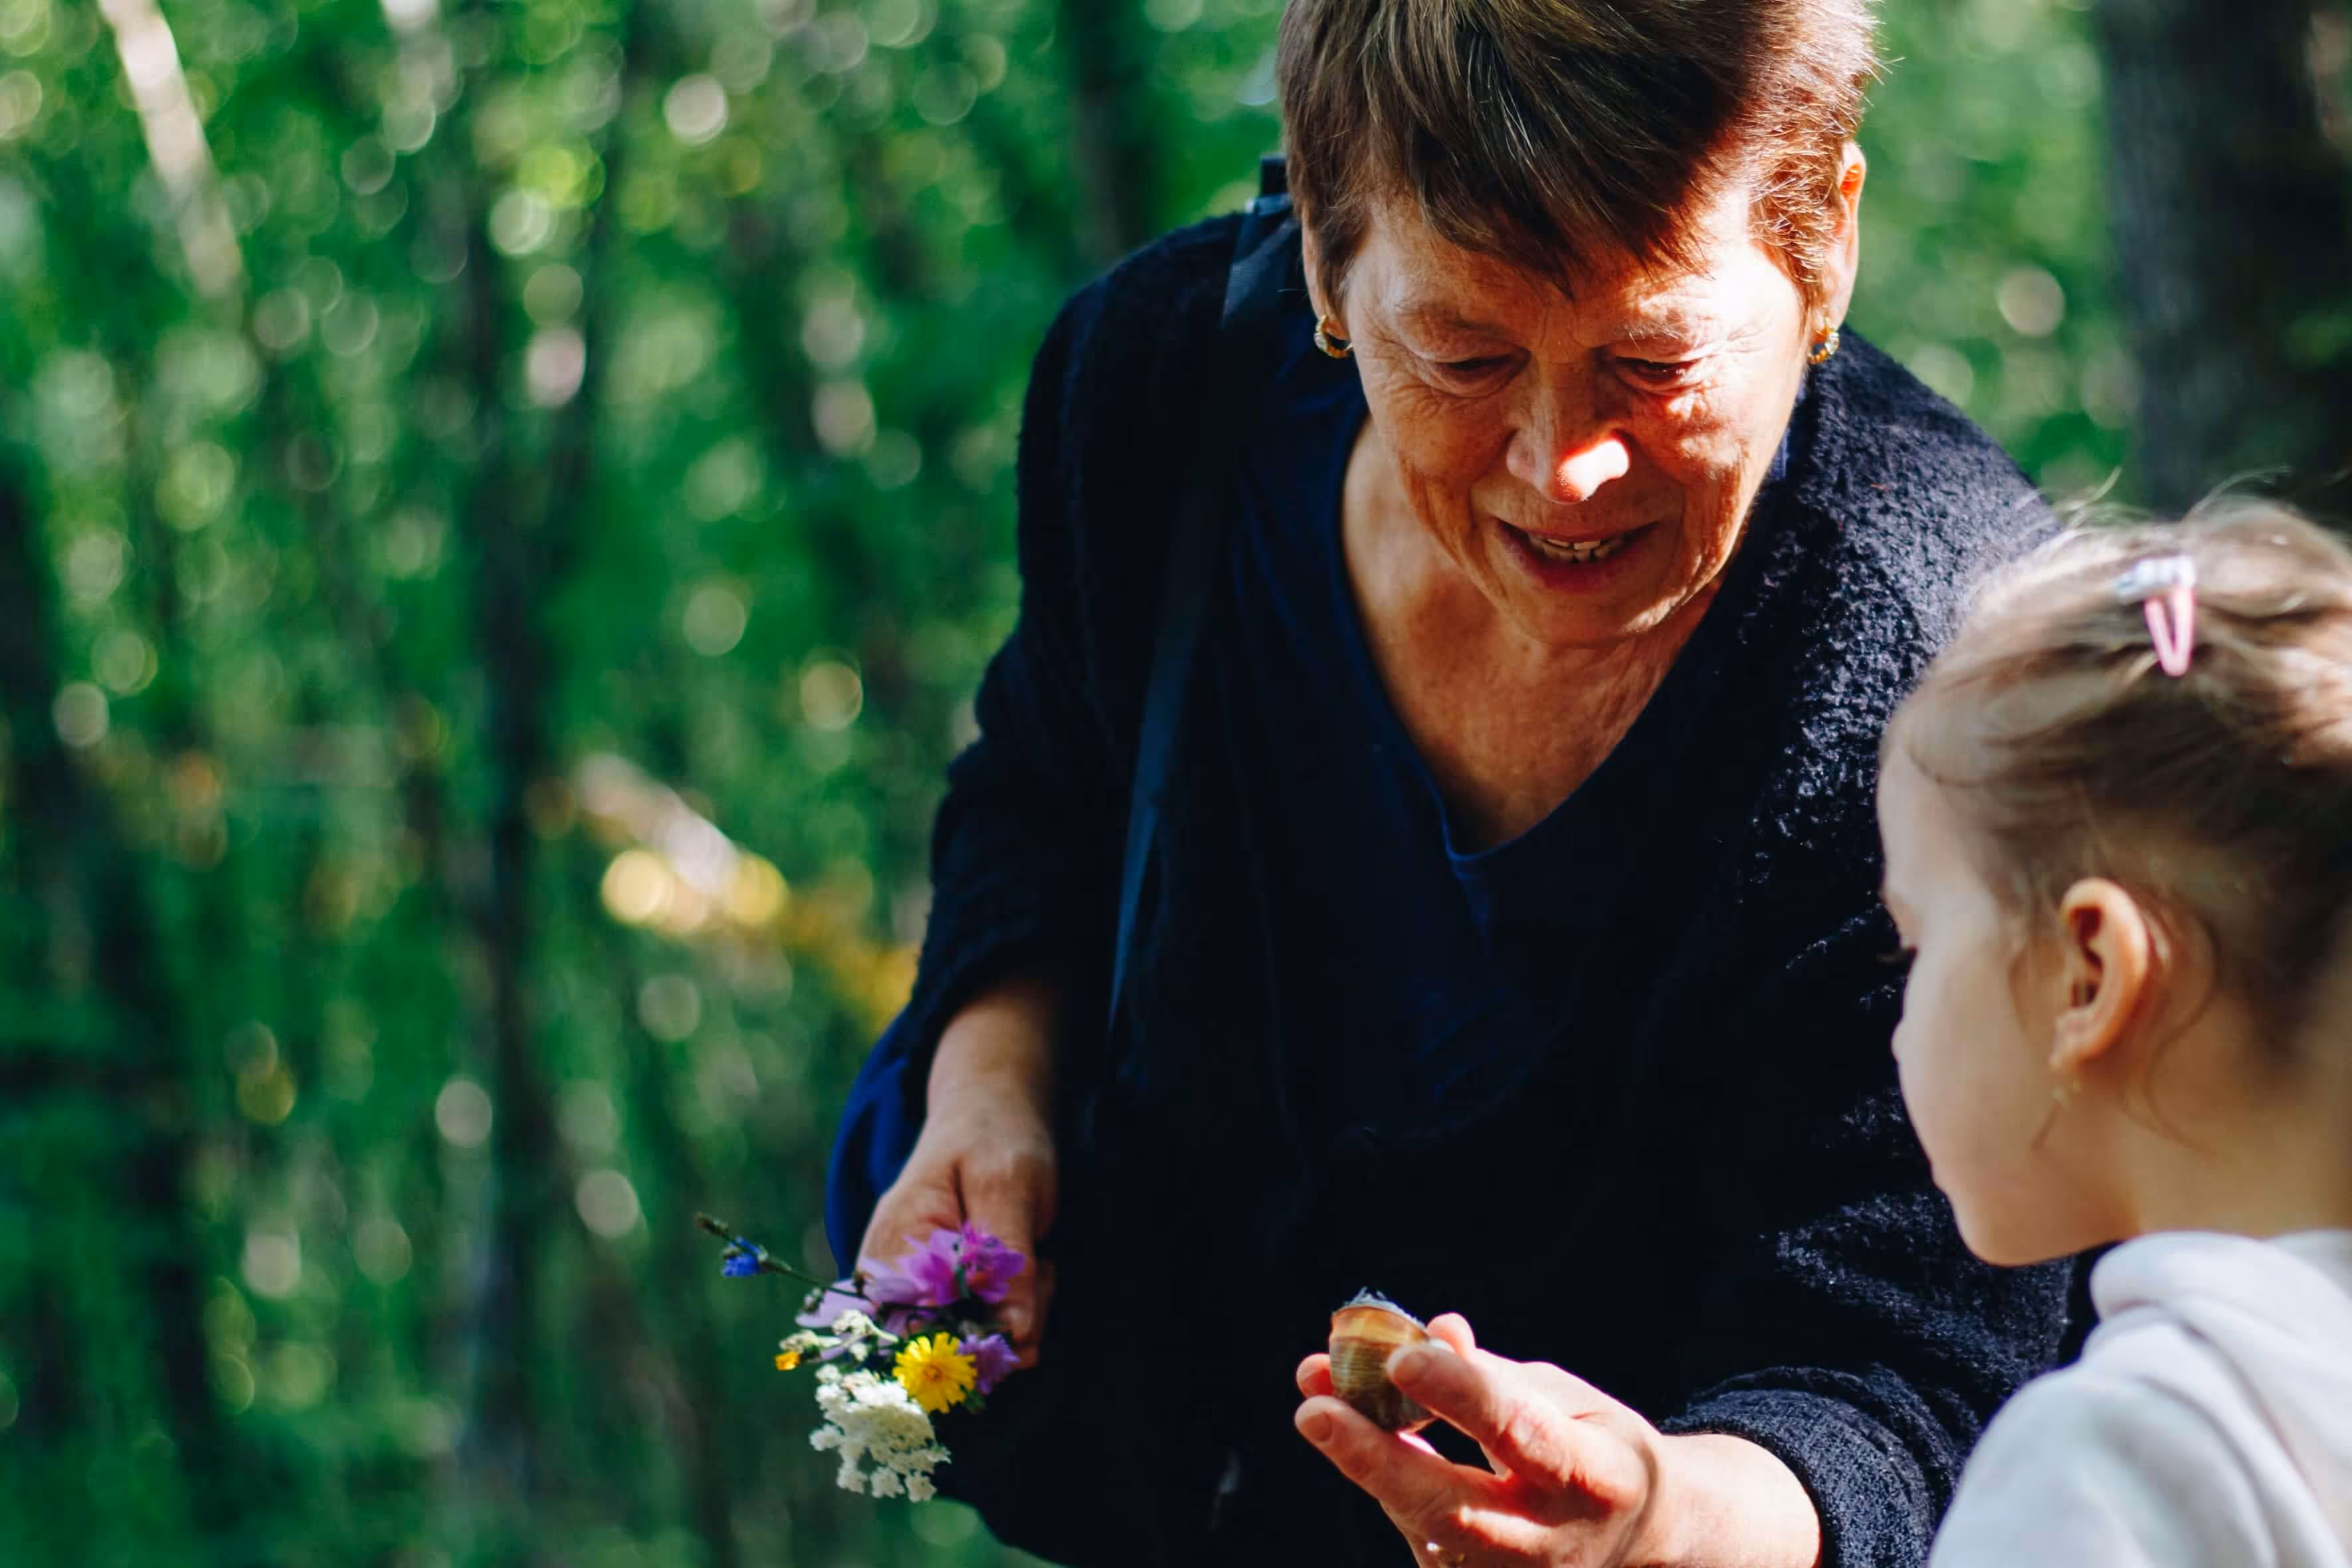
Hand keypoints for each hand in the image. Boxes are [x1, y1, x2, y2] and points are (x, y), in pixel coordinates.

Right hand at [857, 975, 1059, 1364]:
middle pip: (951, 1346)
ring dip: (1020, 1312)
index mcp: (892, 1251)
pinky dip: (1016, 1307)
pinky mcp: (938, 1296)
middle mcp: (888, 1282)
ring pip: (973, 1342)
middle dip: (1011, 1322)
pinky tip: (1026, 1269)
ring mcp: (912, 1291)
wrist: (985, 1111)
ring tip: (1034, 1258)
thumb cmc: (992, 1137)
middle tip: (1040, 1269)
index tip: (1027, 1322)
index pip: (923, 1337)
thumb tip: (1015, 1337)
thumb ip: (1009, 1262)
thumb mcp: (1009, 1186)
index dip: (981, 1343)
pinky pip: (980, 1327)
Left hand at [1294, 1316, 1819, 1567]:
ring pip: (1424, 1527)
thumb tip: (1431, 1334)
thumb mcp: (1564, 1396)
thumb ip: (1492, 1375)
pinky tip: (1351, 1433)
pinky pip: (1419, 1535)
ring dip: (1365, 1462)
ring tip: (1319, 1400)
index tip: (1402, 1356)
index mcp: (1597, 1477)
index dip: (1462, 1394)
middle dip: (1379, 1459)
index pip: (1522, 1435)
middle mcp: (1556, 1543)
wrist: (1643, 1540)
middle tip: (1314, 1408)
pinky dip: (1382, 1481)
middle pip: (1456, 1510)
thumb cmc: (1592, 1445)